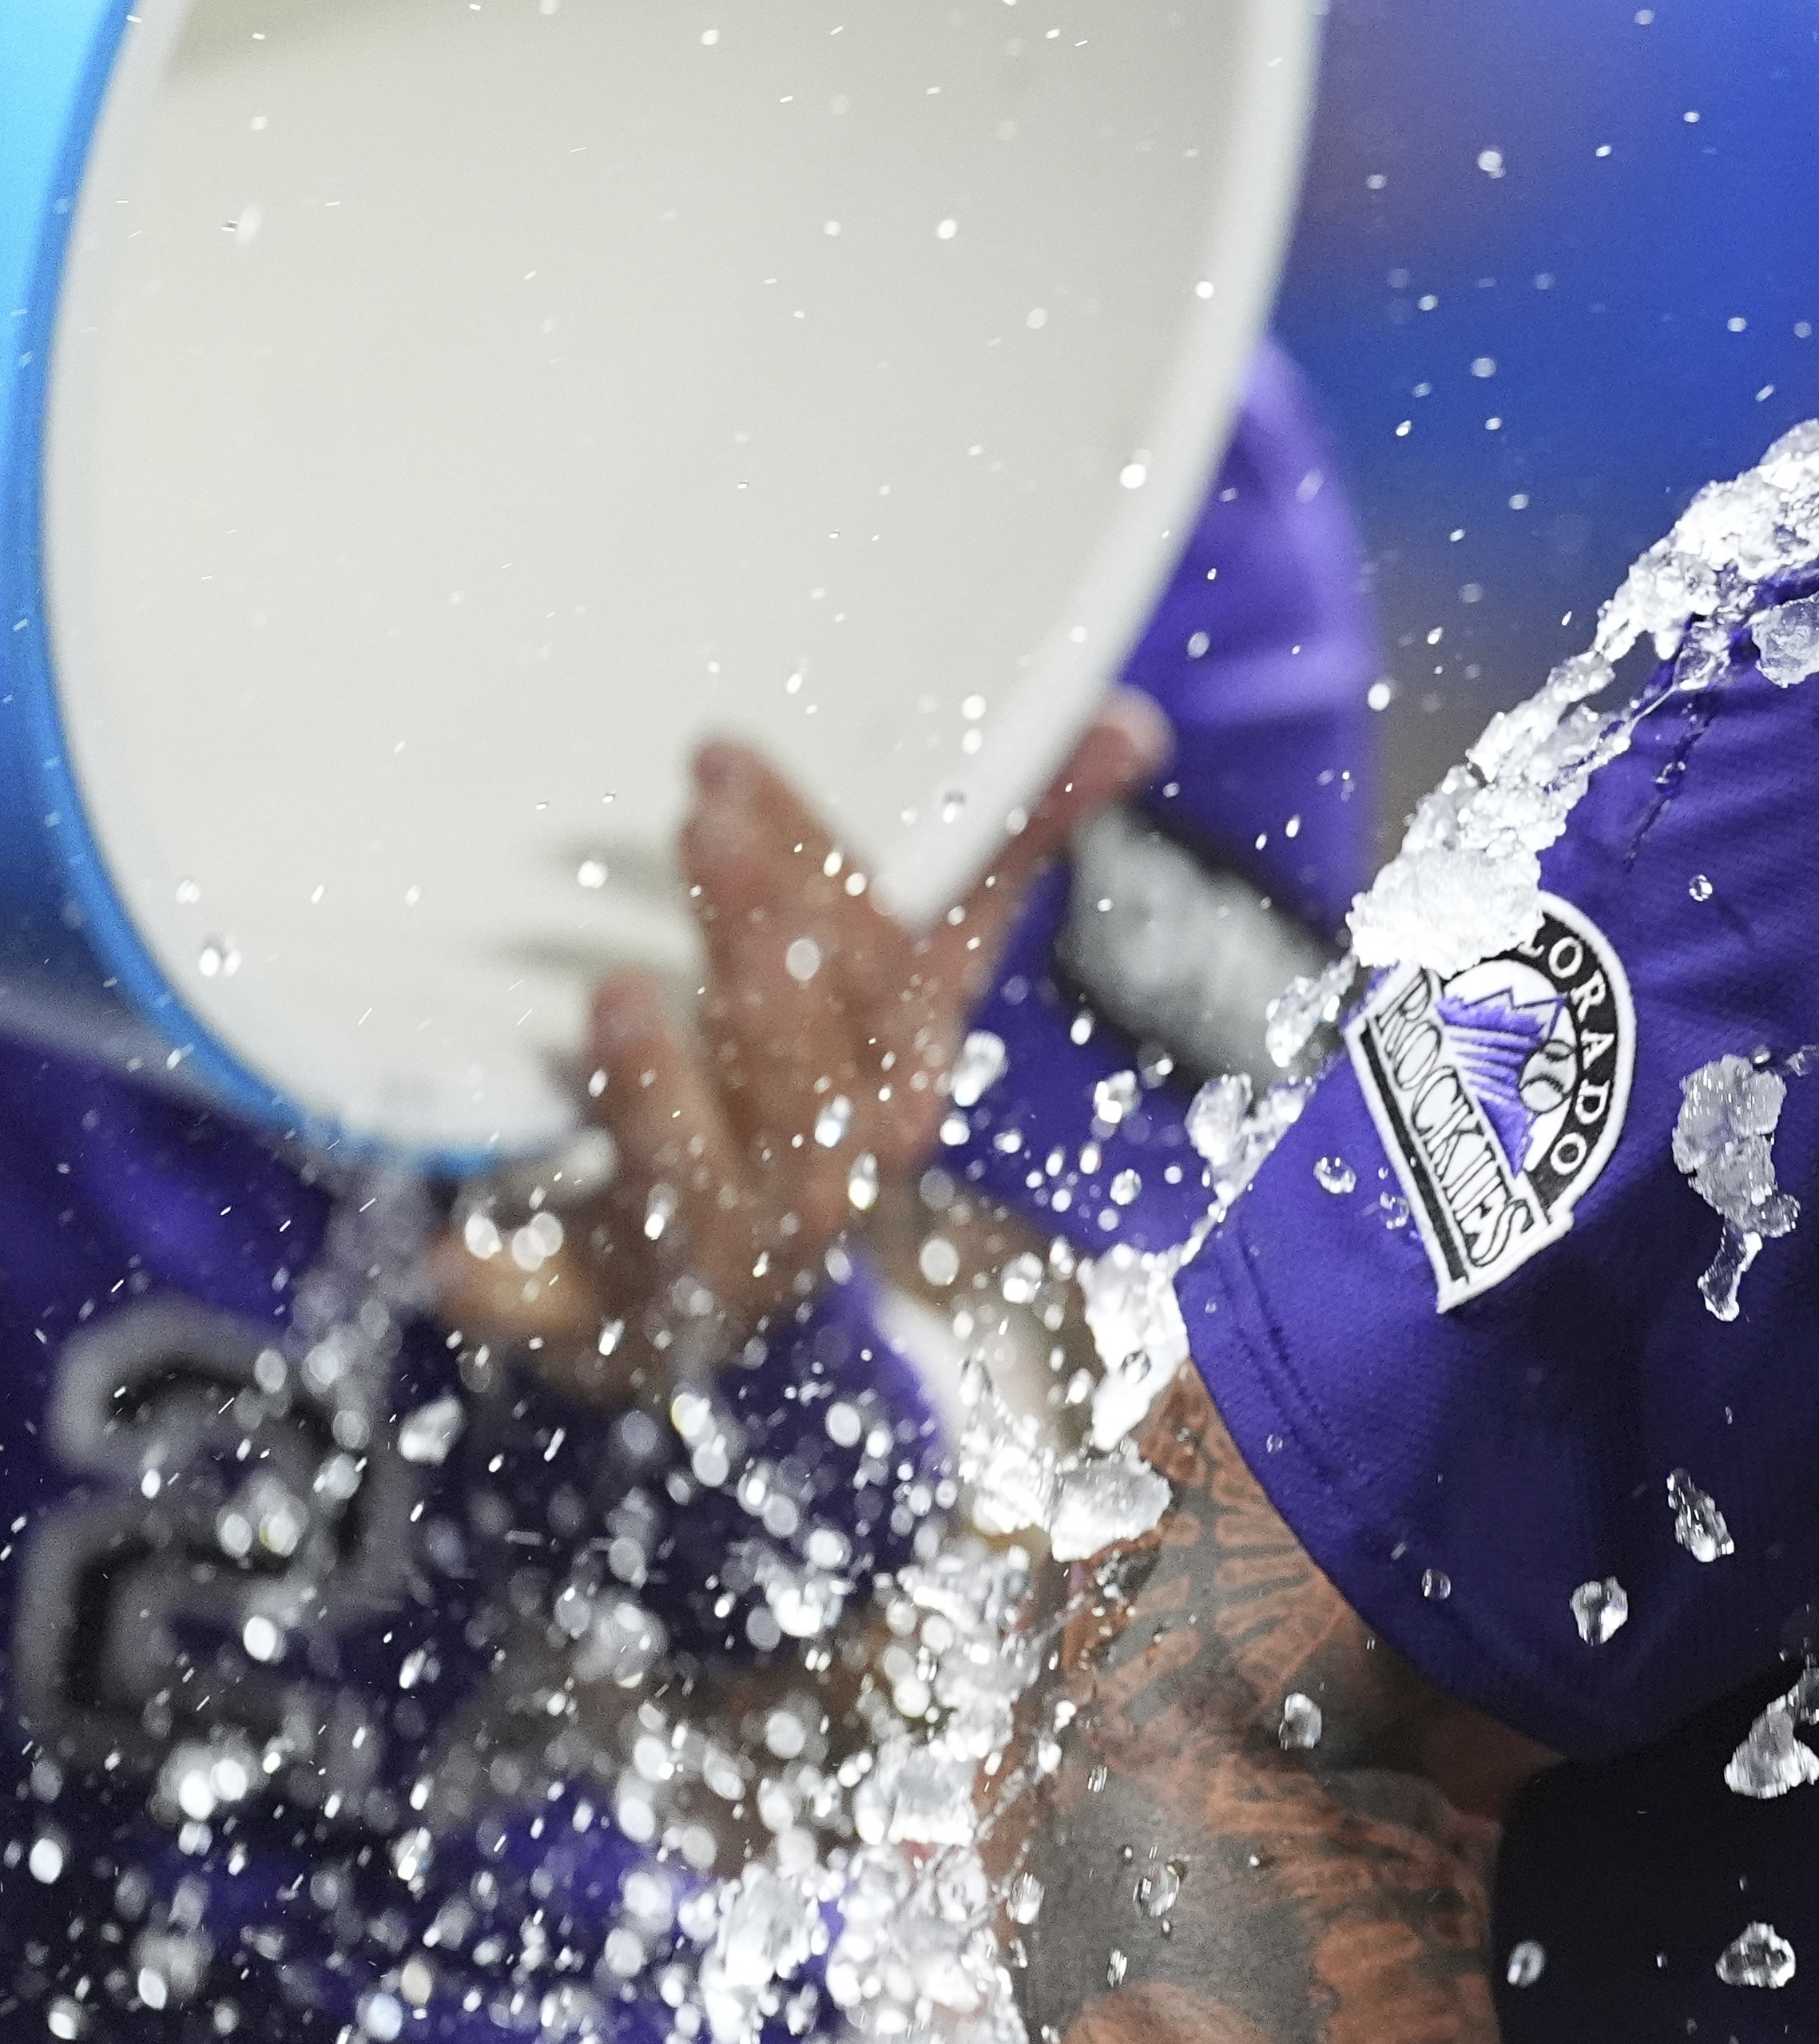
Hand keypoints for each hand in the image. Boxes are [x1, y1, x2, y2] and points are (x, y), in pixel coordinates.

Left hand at [436, 697, 1168, 1403]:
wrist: (761, 1309)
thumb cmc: (826, 1097)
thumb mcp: (911, 977)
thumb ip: (1008, 853)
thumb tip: (1137, 719)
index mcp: (901, 1086)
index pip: (876, 969)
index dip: (807, 864)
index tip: (717, 759)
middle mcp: (826, 1180)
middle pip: (803, 1065)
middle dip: (758, 941)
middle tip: (697, 825)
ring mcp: (717, 1261)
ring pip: (701, 1185)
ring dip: (659, 1099)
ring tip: (612, 997)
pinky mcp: (610, 1324)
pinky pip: (562, 1316)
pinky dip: (514, 1294)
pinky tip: (456, 1253)